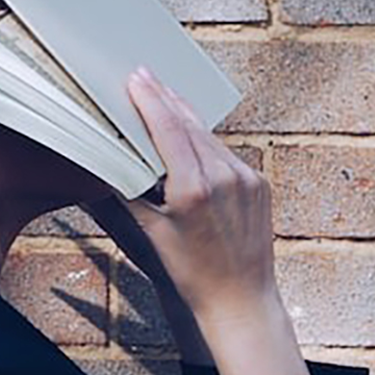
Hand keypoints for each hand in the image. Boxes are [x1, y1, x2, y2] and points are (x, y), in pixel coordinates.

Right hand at [101, 65, 311, 374]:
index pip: (169, 129)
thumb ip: (134, 193)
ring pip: (209, 136)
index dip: (150, 100)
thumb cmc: (195, 274)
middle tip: (145, 76)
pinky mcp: (259, 183)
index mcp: (195, 188)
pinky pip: (226, 153)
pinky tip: (191, 134)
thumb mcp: (155, 233)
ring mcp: (246, 178)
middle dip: (165, 98)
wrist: (241, 299)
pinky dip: (205, 141)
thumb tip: (115, 165)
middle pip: (189, 125)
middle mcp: (224, 177)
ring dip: (185, 116)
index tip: (137, 79)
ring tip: (164, 97)